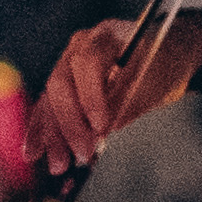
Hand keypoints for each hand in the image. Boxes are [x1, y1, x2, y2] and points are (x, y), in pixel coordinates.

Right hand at [29, 12, 201, 180]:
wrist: (165, 55)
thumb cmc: (162, 65)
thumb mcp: (154, 83)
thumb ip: (125, 105)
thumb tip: (99, 133)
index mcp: (107, 36)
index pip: (88, 64)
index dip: (91, 97)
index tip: (101, 128)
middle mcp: (80, 46)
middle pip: (61, 83)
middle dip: (69, 124)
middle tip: (81, 154)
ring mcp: (68, 63)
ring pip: (50, 99)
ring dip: (52, 134)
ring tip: (58, 164)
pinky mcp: (65, 84)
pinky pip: (49, 107)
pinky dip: (44, 131)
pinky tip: (36, 152)